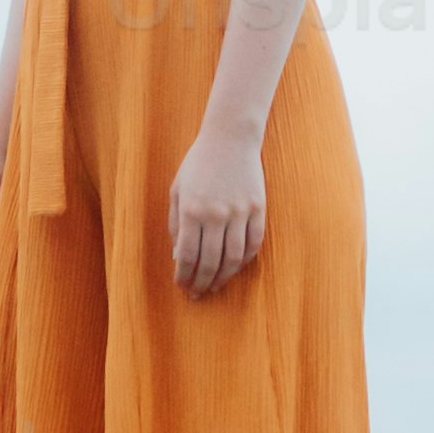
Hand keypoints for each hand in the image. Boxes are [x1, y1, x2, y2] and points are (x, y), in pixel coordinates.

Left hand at [169, 121, 266, 295]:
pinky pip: (253, 243)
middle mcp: (216, 214)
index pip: (187, 255)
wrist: (230, 139)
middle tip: (198, 294)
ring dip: (223, 277)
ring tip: (215, 286)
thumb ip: (175, 224)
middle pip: (210, 261)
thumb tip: (179, 257)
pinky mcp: (257, 209)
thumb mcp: (178, 190)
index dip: (184, 275)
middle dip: (202, 282)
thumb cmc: (198, 164)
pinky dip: (244, 261)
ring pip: (233, 257)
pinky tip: (234, 268)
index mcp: (192, 210)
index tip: (182, 285)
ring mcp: (239, 212)